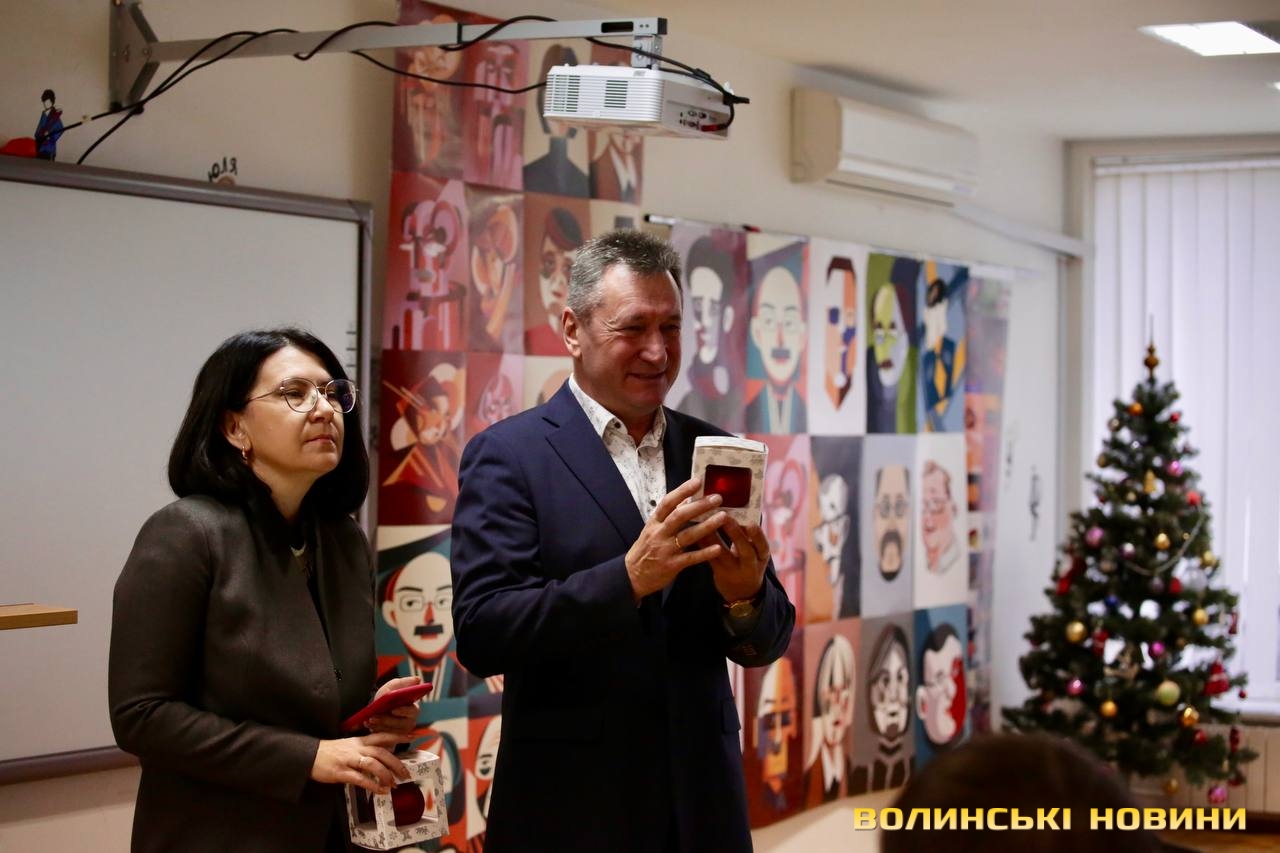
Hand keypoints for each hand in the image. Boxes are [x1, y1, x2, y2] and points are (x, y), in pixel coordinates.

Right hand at [311, 732, 408, 793]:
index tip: (413, 736)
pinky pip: (360, 779)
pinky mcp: (341, 772)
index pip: (382, 736)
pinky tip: (380, 791)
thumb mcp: (349, 745)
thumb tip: (382, 756)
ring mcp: (349, 760)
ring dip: (385, 775)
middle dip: (396, 763)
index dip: (397, 735)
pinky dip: (372, 785)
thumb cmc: (331, 752)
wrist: (309, 756)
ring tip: (393, 784)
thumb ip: (365, 748)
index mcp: (360, 741)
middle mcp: (356, 748)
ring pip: (372, 764)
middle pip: (381, 752)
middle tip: (406, 773)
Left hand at [365, 676, 422, 737]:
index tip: (394, 709)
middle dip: (386, 720)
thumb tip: (418, 679)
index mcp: (413, 709)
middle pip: (401, 724)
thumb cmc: (387, 698)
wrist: (376, 710)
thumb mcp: (392, 688)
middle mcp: (410, 723)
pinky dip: (375, 730)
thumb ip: (403, 683)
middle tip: (374, 716)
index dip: (403, 711)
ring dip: (378, 725)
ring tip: (368, 719)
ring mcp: (401, 734)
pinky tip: (367, 723)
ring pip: (391, 732)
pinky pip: (385, 738)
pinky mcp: (392, 741)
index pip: (413, 711)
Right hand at [625, 477, 726, 600]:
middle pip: (679, 516)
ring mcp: (665, 550)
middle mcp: (659, 533)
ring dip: (706, 526)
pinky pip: (690, 558)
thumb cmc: (646, 549)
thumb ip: (669, 515)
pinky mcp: (672, 566)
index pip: (668, 502)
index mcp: (654, 522)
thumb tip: (685, 498)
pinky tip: (718, 547)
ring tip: (723, 517)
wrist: (633, 576)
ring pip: (687, 536)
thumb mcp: (653, 529)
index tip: (697, 481)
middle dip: (699, 506)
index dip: (682, 491)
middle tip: (717, 498)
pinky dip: (704, 553)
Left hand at [700, 517, 769, 602]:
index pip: (763, 545)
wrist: (742, 592)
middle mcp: (750, 565)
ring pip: (723, 554)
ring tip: (705, 520)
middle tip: (725, 516)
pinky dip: (703, 544)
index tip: (750, 522)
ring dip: (713, 536)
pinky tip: (694, 531)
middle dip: (736, 534)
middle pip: (745, 550)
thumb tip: (738, 505)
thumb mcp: (756, 551)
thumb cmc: (748, 561)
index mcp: (762, 557)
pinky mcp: (719, 573)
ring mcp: (734, 571)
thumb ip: (749, 534)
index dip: (757, 535)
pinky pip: (709, 558)